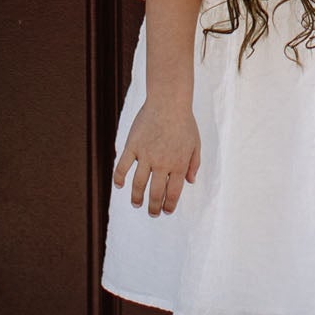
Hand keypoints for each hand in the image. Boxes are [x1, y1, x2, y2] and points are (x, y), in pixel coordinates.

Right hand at [114, 101, 200, 215]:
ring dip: (136, 198)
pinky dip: (119, 178)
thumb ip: (194, 164)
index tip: (166, 211)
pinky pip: (122, 166)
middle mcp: (162, 163)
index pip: (173, 193)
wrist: (168, 101)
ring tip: (136, 204)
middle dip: (153, 207)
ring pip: (138, 184)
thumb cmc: (184, 122)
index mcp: (179, 164)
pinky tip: (119, 186)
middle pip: (155, 193)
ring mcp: (146, 155)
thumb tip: (190, 182)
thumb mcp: (195, 143)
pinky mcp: (132, 146)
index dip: (169, 205)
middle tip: (152, 213)